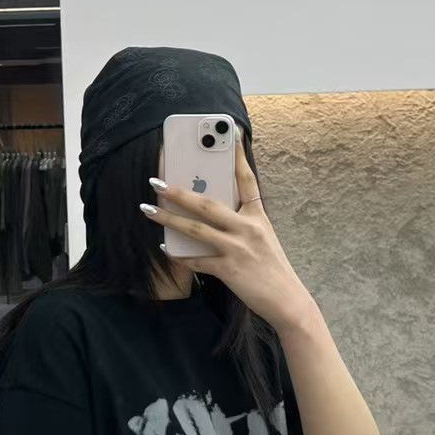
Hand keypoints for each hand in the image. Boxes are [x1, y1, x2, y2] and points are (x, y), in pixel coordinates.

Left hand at [141, 143, 318, 335]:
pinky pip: (197, 260)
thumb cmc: (272, 269)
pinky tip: (164, 247)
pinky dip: (179, 255)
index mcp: (258, 216)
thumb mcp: (263, 238)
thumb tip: (210, 211)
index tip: (231, 133)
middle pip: (208, 203)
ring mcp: (238, 248)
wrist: (287, 301)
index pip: (247, 180)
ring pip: (196, 229)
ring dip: (168, 219)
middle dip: (179, 191)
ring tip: (147, 209)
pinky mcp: (229, 269)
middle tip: (155, 181)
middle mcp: (248, 228)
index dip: (238, 155)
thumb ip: (241, 223)